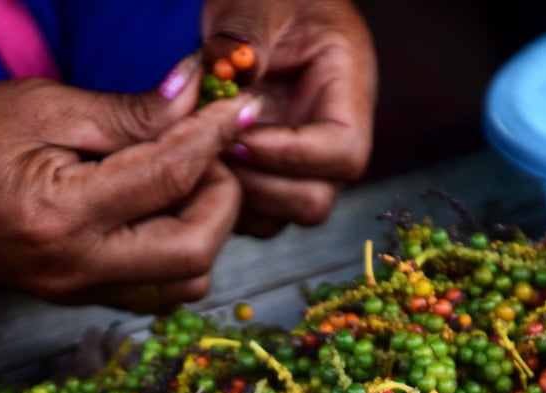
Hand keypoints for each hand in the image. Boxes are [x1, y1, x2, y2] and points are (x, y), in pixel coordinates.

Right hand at [0, 59, 260, 311]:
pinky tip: (159, 211)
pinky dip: (175, 253)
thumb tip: (193, 99)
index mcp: (64, 215)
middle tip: (208, 154)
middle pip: (196, 254)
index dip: (212, 137)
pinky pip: (152, 291)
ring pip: (183, 286)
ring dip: (203, 232)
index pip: (170, 179)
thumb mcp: (37, 107)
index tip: (234, 107)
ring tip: (183, 183)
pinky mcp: (77, 298)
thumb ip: (125, 113)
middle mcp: (79, 268)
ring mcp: (79, 293)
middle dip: (222, 199)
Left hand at [201, 0, 376, 236]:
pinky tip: (198, 169)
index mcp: (348, 93)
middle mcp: (330, 141)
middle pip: (315, 200)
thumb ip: (247, 35)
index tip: (239, 136)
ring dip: (237, 200)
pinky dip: (224, 206)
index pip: (344, 153)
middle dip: (258, 186)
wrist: (260, 9)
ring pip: (281, 217)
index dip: (292, 157)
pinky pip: (254, 218)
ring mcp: (302, 168)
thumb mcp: (257, 0)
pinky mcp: (272, 182)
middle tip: (213, 152)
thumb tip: (233, 76)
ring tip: (201, 158)